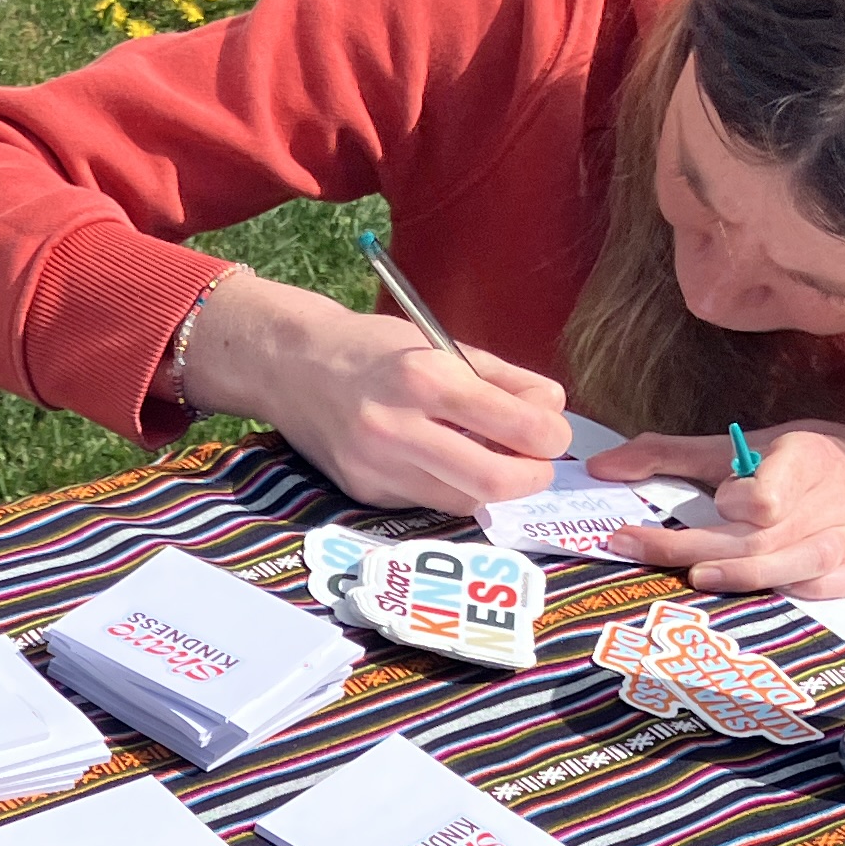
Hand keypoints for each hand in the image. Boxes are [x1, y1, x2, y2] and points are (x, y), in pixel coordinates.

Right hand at [176, 276, 575, 511]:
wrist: (291, 366)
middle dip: (531, 478)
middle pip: (494, 482)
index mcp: (425, 378)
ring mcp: (378, 467)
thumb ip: (502, 379)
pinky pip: (429, 501)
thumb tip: (553, 410)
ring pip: (464, 501)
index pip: (515, 426)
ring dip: (491, 487)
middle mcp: (399, 428)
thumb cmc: (374, 349)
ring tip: (493, 459)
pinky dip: (451, 487)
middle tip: (536, 465)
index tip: (552, 433)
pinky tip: (443, 463)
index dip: (551, 436)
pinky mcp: (364, 492)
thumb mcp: (440, 344)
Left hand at [582, 421, 844, 597]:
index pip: (765, 497)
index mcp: (800, 461)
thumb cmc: (796, 460)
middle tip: (633, 546)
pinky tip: (764, 599)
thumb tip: (601, 468)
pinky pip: (824, 591)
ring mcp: (841, 543)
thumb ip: (667, 454)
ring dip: (741, 578)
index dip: (739, 501)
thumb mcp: (738, 446)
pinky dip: (797, 597)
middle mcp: (823, 505)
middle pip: (756, 539)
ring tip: (696, 578)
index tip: (718, 500)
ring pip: (789, 571)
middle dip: (691, 547)